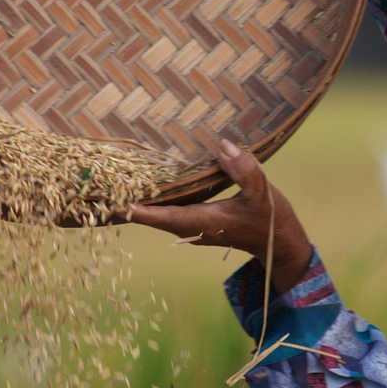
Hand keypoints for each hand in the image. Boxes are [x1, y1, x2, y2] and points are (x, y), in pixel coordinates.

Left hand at [128, 139, 315, 294]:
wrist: (278, 242)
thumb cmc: (270, 218)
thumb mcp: (262, 191)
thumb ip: (244, 169)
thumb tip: (222, 145)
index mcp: (205, 220)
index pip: (164, 216)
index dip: (141, 209)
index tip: (118, 200)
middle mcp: (195, 226)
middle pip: (154, 217)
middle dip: (132, 204)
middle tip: (107, 186)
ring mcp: (196, 227)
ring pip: (161, 216)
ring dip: (143, 203)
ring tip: (120, 184)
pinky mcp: (200, 223)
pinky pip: (171, 213)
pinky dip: (158, 203)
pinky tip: (152, 187)